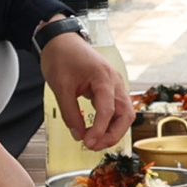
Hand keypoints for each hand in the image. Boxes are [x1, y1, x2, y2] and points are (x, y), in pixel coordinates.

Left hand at [39, 31, 126, 154]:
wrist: (61, 39)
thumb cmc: (61, 56)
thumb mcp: (60, 87)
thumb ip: (70, 113)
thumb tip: (78, 135)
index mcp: (104, 77)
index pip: (108, 110)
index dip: (99, 130)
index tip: (88, 142)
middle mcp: (114, 81)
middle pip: (126, 114)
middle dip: (113, 134)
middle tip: (94, 146)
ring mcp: (114, 84)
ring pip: (124, 114)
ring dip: (112, 130)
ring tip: (94, 141)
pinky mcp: (109, 87)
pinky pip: (116, 108)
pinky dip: (109, 122)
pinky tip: (96, 130)